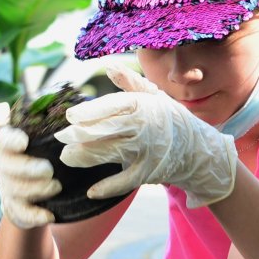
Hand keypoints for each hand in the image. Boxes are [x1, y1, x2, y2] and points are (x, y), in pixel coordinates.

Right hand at [0, 126, 60, 228]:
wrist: (43, 193)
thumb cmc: (51, 158)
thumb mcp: (53, 142)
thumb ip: (60, 129)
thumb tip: (81, 113)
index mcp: (12, 146)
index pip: (3, 139)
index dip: (11, 141)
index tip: (24, 142)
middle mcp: (6, 166)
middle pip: (7, 166)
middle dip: (28, 168)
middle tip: (49, 170)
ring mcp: (8, 188)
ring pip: (15, 190)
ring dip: (36, 189)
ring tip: (57, 187)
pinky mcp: (15, 208)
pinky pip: (20, 214)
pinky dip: (34, 216)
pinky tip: (49, 216)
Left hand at [55, 68, 237, 206]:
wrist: (198, 149)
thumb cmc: (169, 119)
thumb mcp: (153, 96)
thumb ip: (129, 82)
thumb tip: (108, 65)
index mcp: (143, 104)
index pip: (111, 105)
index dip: (88, 111)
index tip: (70, 116)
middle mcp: (145, 126)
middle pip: (106, 128)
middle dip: (79, 134)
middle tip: (61, 137)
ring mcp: (148, 150)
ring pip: (110, 152)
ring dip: (85, 156)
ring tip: (67, 156)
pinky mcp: (150, 172)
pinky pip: (126, 181)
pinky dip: (109, 188)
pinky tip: (91, 192)